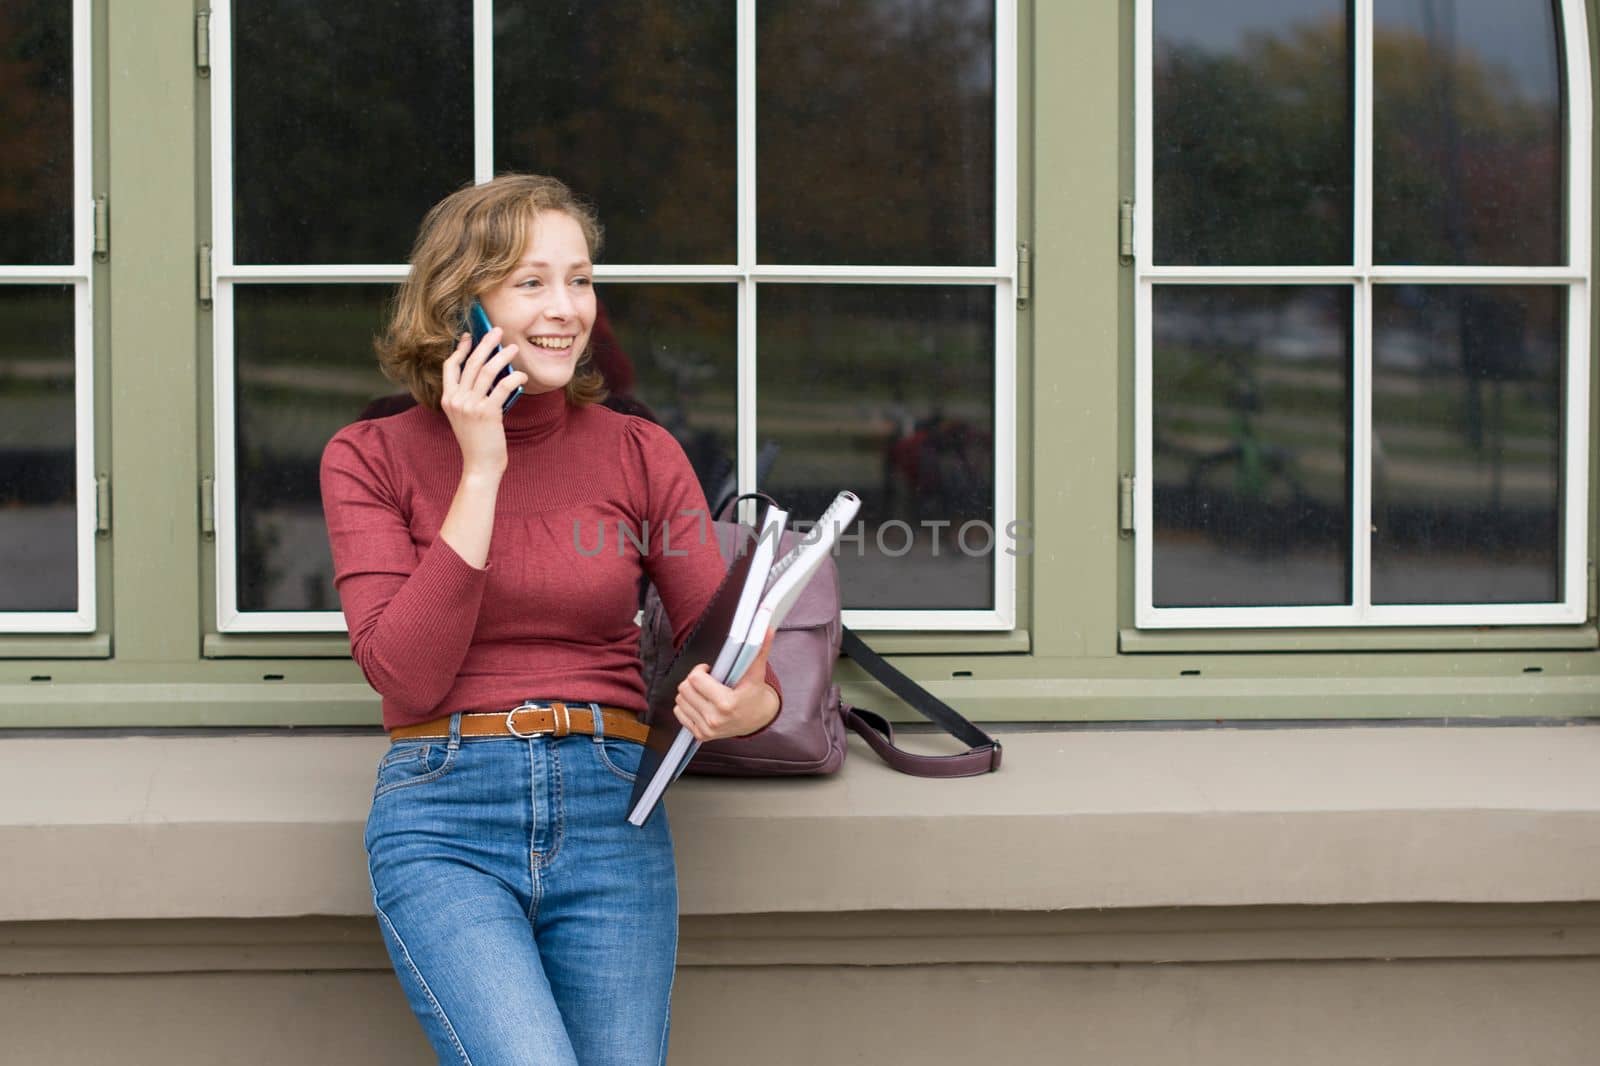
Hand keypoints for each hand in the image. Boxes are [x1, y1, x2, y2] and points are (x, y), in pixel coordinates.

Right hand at [439, 329, 526, 477]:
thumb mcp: (466, 416)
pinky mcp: (487, 413)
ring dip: (502, 356)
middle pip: (471, 363)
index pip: (451, 366)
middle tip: (497, 331)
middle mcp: (456, 400)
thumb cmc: (478, 441)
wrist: (480, 465)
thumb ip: (471, 396)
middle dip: (485, 344)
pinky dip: (514, 378)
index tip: (470, 336)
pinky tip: (522, 375)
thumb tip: (492, 372)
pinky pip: (503, 387)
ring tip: (513, 348)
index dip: (461, 349)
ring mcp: (470, 406)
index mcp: (448, 399)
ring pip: (487, 371)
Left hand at [673, 627, 780, 741]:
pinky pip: (679, 713)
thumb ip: (758, 650)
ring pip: (680, 700)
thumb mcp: (756, 672)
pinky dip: (686, 705)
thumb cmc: (755, 694)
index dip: (700, 670)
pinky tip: (700, 702)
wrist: (758, 719)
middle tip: (707, 680)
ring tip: (704, 691)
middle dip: (693, 680)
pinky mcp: (701, 735)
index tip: (709, 670)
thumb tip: (766, 629)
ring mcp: (707, 729)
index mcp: (726, 703)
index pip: (695, 679)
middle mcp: (714, 718)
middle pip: (684, 689)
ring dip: (689, 692)